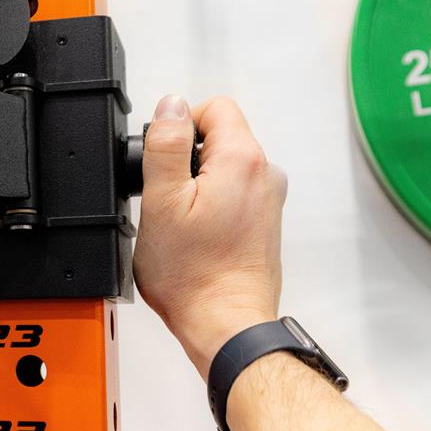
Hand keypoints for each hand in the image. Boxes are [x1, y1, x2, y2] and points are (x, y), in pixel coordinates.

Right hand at [133, 95, 286, 379]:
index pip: (213, 107)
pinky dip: (210, 206)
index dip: (181, 127)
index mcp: (243, 160)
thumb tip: (171, 105)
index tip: (165, 162)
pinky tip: (196, 237)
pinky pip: (232, 195)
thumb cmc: (194, 274)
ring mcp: (268, 201)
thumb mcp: (162, 201)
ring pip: (223, 168)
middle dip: (187, 160)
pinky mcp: (264, 224)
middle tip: (167, 200)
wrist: (225, 324)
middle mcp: (265, 175)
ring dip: (197, 186)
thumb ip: (167, 144)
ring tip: (181, 224)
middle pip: (219, 138)